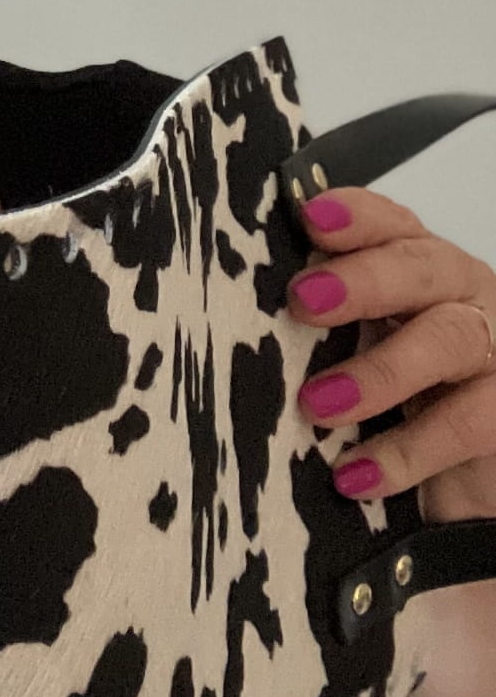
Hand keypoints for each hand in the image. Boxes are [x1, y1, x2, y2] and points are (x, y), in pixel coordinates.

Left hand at [291, 189, 495, 523]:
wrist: (455, 482)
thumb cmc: (389, 402)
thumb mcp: (348, 352)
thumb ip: (314, 323)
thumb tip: (227, 310)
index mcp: (415, 267)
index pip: (390, 224)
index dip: (356, 215)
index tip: (311, 218)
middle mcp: (459, 296)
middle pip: (422, 268)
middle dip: (363, 280)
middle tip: (303, 301)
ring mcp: (490, 353)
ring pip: (448, 340)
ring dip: (379, 372)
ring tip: (316, 406)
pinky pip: (467, 424)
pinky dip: (405, 451)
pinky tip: (355, 475)